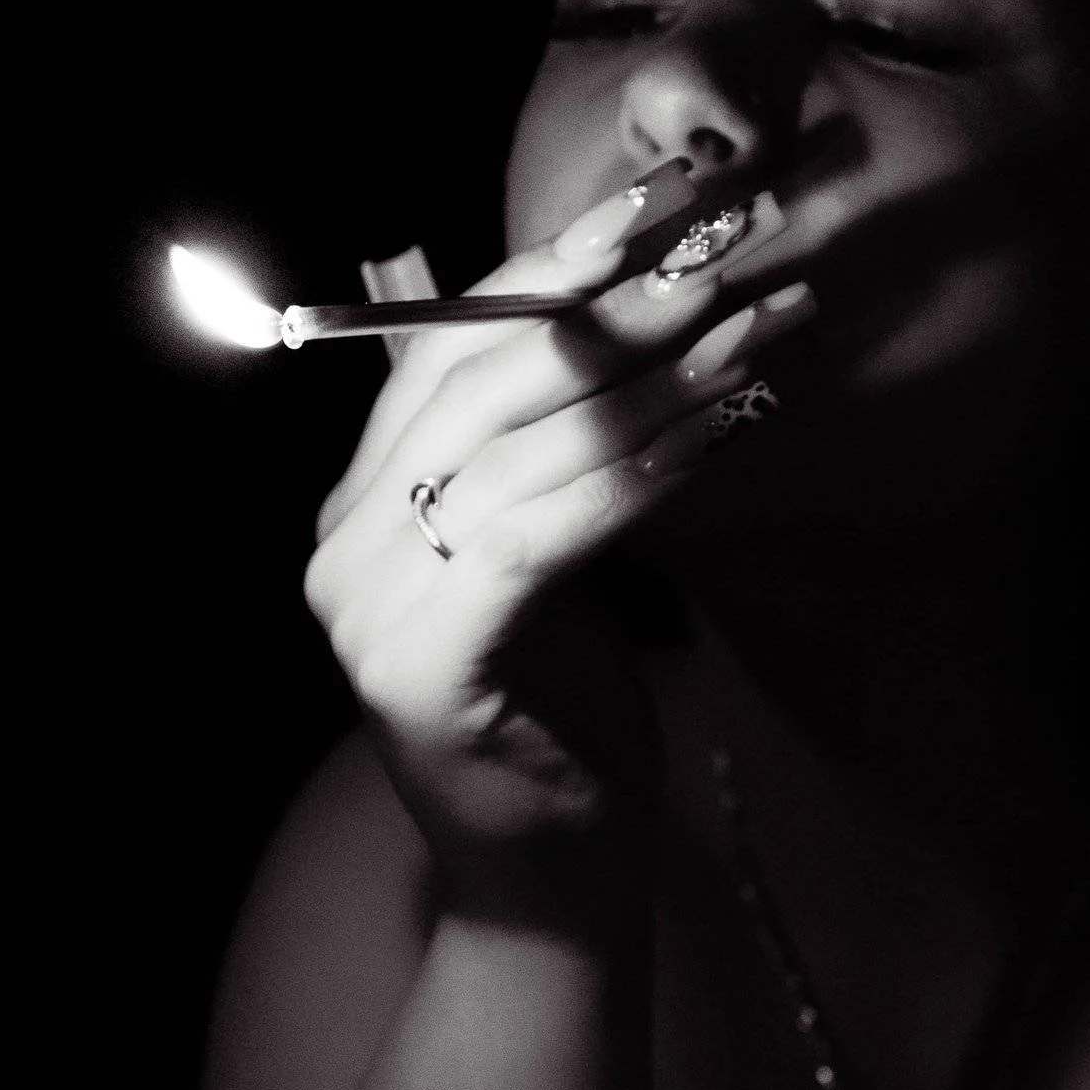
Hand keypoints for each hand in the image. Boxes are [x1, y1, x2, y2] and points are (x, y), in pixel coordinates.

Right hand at [304, 183, 815, 928]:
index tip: (657, 209)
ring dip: (647, 390)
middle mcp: (342, 546)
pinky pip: (536, 543)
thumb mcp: (551, 555)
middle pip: (481, 388)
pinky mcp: (423, 671)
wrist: (549, 880)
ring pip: (519, 459)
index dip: (550, 268)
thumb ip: (547, 447)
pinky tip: (711, 441)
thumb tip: (623, 304)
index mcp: (358, 502)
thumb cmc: (563, 713)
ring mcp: (368, 612)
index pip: (446, 347)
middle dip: (614, 315)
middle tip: (727, 265)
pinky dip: (627, 483)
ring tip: (748, 341)